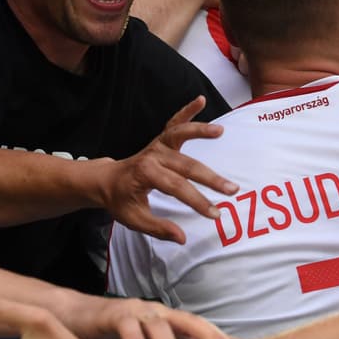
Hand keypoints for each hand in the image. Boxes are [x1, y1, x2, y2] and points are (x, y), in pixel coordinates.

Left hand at [84, 96, 236, 243]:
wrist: (105, 180)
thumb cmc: (120, 200)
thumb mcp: (134, 219)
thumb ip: (158, 228)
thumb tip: (183, 238)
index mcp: (146, 174)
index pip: (177, 188)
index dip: (198, 202)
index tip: (215, 214)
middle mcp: (153, 155)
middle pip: (186, 165)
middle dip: (211, 178)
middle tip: (233, 190)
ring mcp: (157, 145)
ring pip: (181, 135)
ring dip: (201, 131)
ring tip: (220, 131)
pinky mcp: (160, 139)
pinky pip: (175, 123)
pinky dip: (187, 110)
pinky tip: (200, 100)